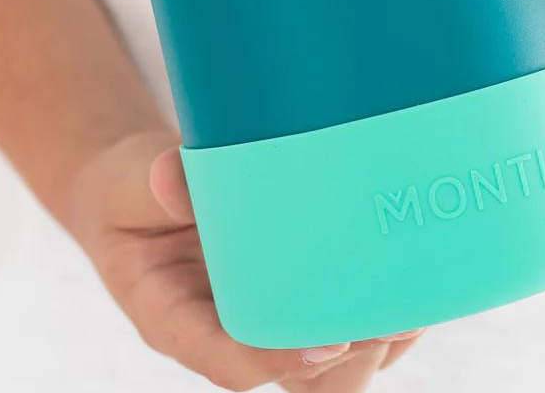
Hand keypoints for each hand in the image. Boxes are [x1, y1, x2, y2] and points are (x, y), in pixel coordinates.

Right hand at [65, 132, 422, 390]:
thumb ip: (159, 181)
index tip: (329, 342)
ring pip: (327, 373)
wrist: (135, 197)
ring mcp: (261, 323)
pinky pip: (340, 338)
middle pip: (294, 380)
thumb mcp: (132, 184)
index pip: (228, 358)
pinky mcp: (290, 303)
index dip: (280, 359)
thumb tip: (171, 172)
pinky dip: (379, 327)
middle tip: (390, 315)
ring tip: (411, 308)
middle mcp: (224, 331)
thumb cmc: (134, 196)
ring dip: (372, 350)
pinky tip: (411, 293)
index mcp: (175, 317)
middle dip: (347, 359)